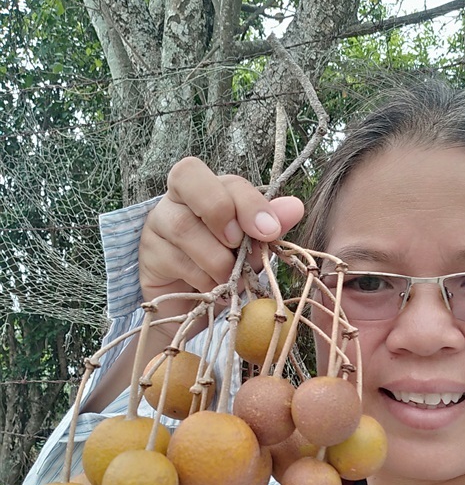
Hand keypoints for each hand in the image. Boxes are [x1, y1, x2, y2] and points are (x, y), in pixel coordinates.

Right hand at [139, 156, 304, 335]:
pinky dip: (204, 281)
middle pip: (188, 176)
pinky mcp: (148, 255)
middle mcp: (178, 198)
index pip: (226, 180)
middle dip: (220, 211)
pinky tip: (214, 291)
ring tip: (232, 279)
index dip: (249, 202)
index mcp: (210, 188)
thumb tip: (295, 206)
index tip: (269, 232)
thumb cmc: (225, 267)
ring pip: (183, 226)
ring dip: (216, 258)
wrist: (194, 308)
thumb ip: (271, 225)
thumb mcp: (253, 248)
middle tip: (236, 244)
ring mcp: (158, 223)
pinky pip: (177, 261)